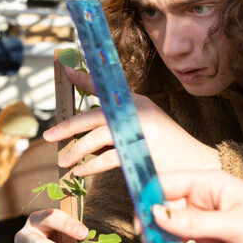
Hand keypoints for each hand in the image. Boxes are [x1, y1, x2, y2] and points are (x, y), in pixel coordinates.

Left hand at [44, 68, 220, 176]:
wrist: (193, 162)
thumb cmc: (165, 144)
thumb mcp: (143, 122)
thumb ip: (117, 118)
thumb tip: (88, 125)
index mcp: (136, 101)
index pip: (105, 87)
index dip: (84, 79)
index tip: (65, 71)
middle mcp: (136, 111)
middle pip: (94, 115)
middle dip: (68, 126)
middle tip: (48, 136)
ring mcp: (138, 131)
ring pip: (97, 138)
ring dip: (76, 151)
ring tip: (63, 161)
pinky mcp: (139, 152)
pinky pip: (107, 159)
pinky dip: (92, 166)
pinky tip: (81, 171)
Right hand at [155, 170, 242, 242]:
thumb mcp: (232, 224)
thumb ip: (191, 221)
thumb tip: (155, 214)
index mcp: (208, 184)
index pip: (165, 184)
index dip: (148, 202)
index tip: (142, 225)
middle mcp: (205, 204)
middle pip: (166, 218)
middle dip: (169, 239)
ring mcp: (209, 228)